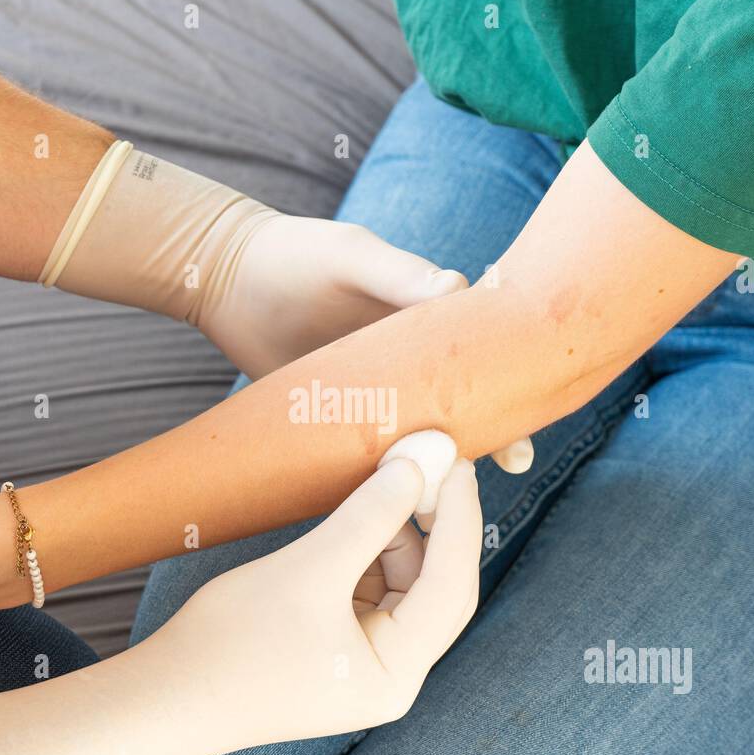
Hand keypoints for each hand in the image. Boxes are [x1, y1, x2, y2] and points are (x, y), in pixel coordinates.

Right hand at [146, 455, 482, 746]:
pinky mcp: (339, 649)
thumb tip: (419, 464)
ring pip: (405, 585)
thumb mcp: (310, 568)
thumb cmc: (233, 642)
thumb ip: (369, 516)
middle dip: (433, 525)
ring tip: (375, 486)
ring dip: (394, 534)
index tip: (455, 459)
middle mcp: (393, 676)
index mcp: (397, 674)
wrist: (166, 694)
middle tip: (429, 462)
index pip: (452, 586)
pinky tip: (355, 517)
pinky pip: (373, 591)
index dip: (459, 517)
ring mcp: (366, 664)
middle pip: (437, 587)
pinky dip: (368, 551)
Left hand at [207, 214, 534, 471]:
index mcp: (427, 318)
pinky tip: (400, 498)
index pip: (482, 354)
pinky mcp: (338, 417)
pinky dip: (386, 472)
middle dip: (490, 431)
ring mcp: (375, 392)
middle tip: (513, 462)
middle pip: (462, 400)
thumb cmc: (297, 256)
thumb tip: (459, 287)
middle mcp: (409, 360)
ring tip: (459, 486)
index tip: (526, 416)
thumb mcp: (353, 258)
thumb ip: (401, 276)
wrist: (227, 280)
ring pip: (419, 432)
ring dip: (439, 459)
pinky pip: (370, 450)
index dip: (509, 385)